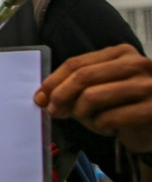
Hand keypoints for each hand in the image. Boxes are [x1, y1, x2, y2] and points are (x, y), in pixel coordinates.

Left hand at [34, 44, 151, 152]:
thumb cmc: (124, 106)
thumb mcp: (100, 89)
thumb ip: (76, 87)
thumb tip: (44, 97)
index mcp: (122, 53)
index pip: (76, 63)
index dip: (53, 81)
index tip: (40, 96)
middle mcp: (137, 64)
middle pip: (82, 77)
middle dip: (60, 96)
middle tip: (53, 111)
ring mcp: (148, 86)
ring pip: (92, 97)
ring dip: (81, 114)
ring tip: (90, 120)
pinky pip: (108, 118)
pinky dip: (100, 126)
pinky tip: (109, 127)